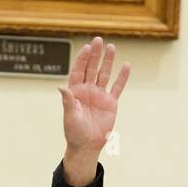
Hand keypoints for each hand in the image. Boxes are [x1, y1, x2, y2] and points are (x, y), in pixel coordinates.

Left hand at [59, 36, 129, 185]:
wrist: (87, 146)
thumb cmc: (74, 133)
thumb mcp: (70, 117)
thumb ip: (68, 102)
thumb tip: (61, 87)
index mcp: (76, 92)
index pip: (78, 71)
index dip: (82, 59)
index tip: (86, 48)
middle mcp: (88, 91)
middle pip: (92, 68)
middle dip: (95, 55)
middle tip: (98, 40)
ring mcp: (100, 96)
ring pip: (105, 74)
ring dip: (108, 61)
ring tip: (111, 47)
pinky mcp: (110, 103)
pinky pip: (117, 87)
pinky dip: (122, 77)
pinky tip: (126, 65)